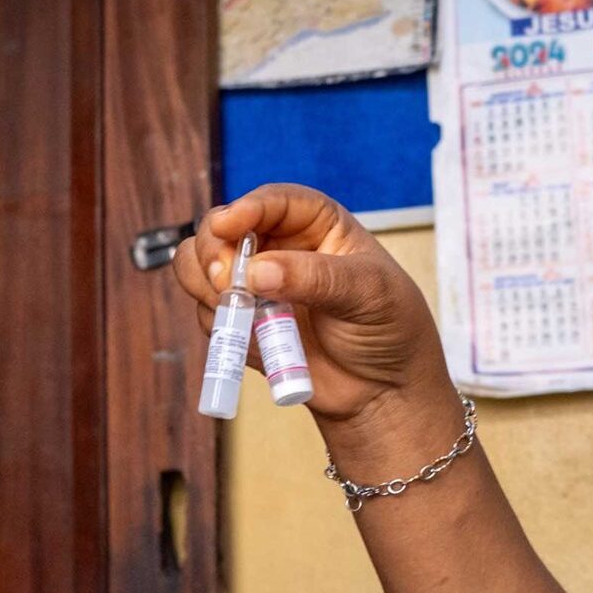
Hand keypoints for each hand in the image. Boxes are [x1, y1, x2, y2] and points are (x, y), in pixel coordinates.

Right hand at [173, 184, 459, 445]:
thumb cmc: (391, 328)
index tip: (229, 226)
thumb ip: (316, 278)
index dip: (247, 208)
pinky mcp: (243, 323)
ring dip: (204, 282)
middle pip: (223, 227)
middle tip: (226, 281)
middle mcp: (280, 247)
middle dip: (215, 249)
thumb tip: (257, 272)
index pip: (275, 201)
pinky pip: (207, 312)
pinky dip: (215, 321)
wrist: (384, 390)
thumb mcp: (368, 294)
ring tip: (233, 306)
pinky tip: (248, 337)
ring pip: (201, 264)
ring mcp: (257, 286)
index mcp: (318, 224)